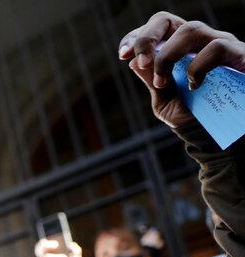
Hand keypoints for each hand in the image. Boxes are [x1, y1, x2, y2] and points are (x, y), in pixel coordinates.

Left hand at [119, 13, 244, 128]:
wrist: (221, 136)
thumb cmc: (195, 119)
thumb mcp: (167, 104)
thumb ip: (153, 84)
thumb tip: (134, 63)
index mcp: (179, 50)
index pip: (156, 29)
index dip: (137, 37)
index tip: (123, 55)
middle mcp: (199, 42)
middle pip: (167, 20)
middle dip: (147, 38)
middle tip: (140, 62)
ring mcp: (221, 45)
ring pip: (190, 29)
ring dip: (168, 55)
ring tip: (162, 82)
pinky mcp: (239, 55)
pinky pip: (217, 47)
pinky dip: (198, 66)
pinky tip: (194, 86)